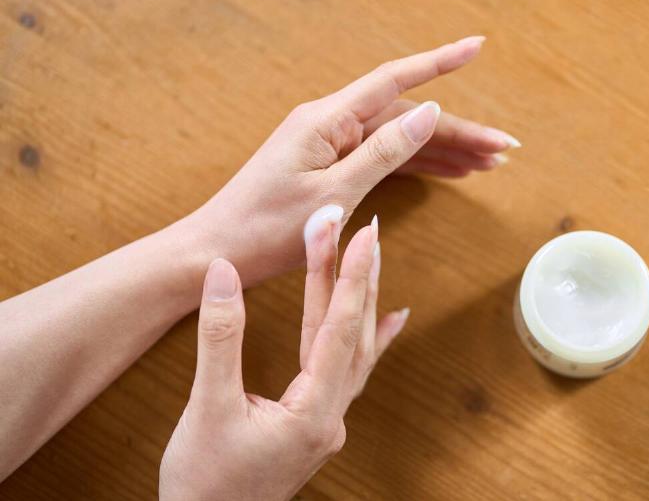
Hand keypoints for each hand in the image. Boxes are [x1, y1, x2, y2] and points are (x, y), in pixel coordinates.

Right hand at [160, 207, 404, 500]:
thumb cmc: (202, 481)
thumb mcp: (207, 406)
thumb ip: (220, 337)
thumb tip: (223, 273)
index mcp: (312, 414)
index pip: (339, 330)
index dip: (348, 277)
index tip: (358, 232)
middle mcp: (331, 418)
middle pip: (352, 335)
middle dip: (356, 279)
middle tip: (364, 228)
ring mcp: (327, 424)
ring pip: (355, 352)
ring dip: (360, 303)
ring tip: (374, 260)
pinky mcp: (315, 426)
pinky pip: (352, 374)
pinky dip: (369, 340)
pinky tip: (390, 320)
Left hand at [188, 36, 519, 284]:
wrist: (220, 250)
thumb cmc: (266, 228)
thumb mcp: (333, 194)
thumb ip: (383, 152)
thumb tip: (428, 111)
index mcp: (327, 120)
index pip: (394, 81)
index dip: (439, 64)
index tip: (477, 48)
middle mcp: (330, 124)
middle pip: (406, 118)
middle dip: (458, 132)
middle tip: (504, 150)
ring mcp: (330, 145)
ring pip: (399, 140)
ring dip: (443, 150)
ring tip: (488, 164)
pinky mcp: (329, 166)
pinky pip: (382, 158)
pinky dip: (416, 165)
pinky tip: (448, 171)